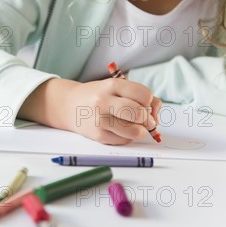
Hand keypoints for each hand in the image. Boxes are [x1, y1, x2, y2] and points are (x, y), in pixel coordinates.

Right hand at [20, 78, 160, 144]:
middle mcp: (104, 101)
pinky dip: (128, 138)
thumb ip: (141, 96)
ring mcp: (100, 119)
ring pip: (135, 131)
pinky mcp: (98, 135)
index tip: (143, 104)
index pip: (144, 95)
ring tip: (133, 126)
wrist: (70, 105)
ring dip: (140, 131)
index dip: (148, 102)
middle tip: (143, 119)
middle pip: (139, 114)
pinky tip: (120, 130)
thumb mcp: (116, 87)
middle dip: (147, 119)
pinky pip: (125, 141)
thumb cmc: (99, 96)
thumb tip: (156, 116)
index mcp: (111, 85)